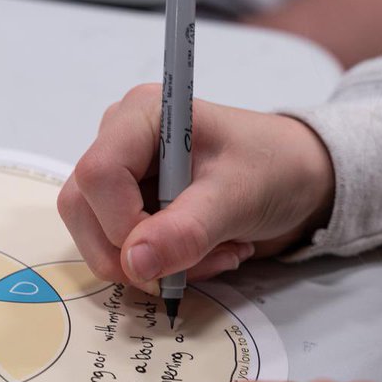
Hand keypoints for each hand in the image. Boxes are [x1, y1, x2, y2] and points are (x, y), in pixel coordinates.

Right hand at [57, 84, 334, 293]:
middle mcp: (119, 139)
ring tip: (212, 254)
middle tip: (200, 259)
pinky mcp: (127, 205)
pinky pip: (117, 248)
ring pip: (93, 235)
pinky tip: (203, 254)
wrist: (298, 179)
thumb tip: (134, 262)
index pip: (98, 174)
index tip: (171, 251)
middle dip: (134, 252)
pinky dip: (158, 266)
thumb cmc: (274, 167)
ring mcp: (120, 175)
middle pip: (82, 207)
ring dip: (150, 265)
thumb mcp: (239, 197)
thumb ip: (187, 229)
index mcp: (142, 115)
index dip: (123, 223)